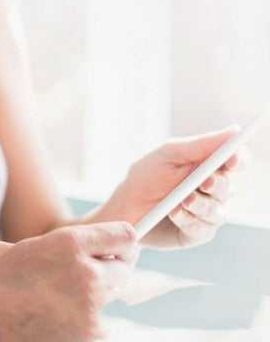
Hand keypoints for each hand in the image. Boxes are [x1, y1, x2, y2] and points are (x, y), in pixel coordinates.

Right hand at [0, 222, 137, 340]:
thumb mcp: (4, 252)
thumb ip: (52, 254)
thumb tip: (83, 259)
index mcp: (65, 252)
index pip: (120, 239)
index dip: (112, 238)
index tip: (111, 239)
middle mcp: (83, 292)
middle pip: (120, 274)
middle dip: (100, 269)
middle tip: (63, 273)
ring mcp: (80, 333)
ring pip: (103, 309)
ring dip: (83, 303)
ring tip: (35, 301)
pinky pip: (83, 335)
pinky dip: (67, 327)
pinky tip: (30, 321)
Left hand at [107, 127, 247, 248]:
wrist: (126, 205)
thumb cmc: (148, 175)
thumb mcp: (170, 154)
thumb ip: (201, 144)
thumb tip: (234, 131)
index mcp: (207, 166)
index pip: (234, 161)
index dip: (238, 159)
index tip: (232, 158)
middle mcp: (212, 191)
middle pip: (229, 188)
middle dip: (217, 184)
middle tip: (204, 182)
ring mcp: (206, 213)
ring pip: (217, 211)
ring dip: (201, 205)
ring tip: (183, 199)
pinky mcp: (197, 233)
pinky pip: (202, 228)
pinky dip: (187, 219)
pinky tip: (174, 212)